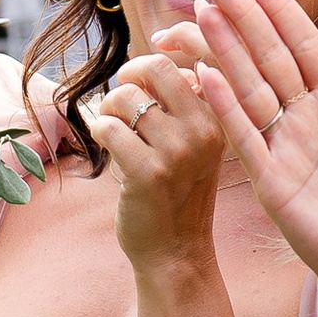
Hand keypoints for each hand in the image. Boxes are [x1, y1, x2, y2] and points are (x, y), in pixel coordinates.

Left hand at [94, 44, 227, 276]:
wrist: (176, 253)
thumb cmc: (178, 195)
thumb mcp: (197, 147)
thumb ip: (184, 106)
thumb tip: (152, 63)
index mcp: (218, 119)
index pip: (184, 64)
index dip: (151, 66)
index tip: (139, 83)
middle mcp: (203, 131)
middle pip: (156, 68)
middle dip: (128, 76)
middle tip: (120, 97)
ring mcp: (177, 152)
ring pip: (126, 97)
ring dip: (108, 109)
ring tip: (113, 129)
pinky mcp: (147, 172)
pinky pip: (108, 126)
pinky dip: (99, 131)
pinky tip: (107, 148)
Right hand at [189, 0, 317, 308]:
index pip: (300, 41)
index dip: (275, 5)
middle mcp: (303, 120)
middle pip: (267, 56)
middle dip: (240, 15)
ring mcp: (283, 149)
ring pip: (249, 89)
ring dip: (225, 51)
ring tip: (201, 13)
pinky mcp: (272, 184)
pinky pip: (245, 141)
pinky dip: (225, 108)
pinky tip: (203, 78)